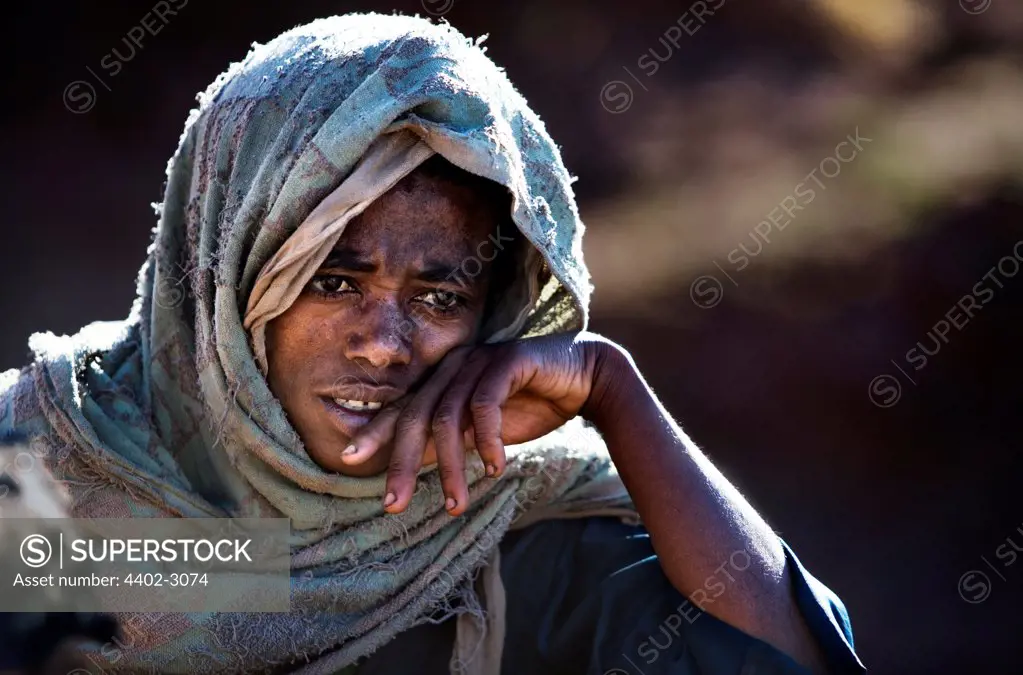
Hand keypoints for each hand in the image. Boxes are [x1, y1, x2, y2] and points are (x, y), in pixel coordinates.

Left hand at [340, 332, 613, 514]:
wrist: (584, 377)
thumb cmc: (530, 403)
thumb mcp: (481, 432)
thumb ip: (449, 442)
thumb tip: (413, 468)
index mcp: (443, 381)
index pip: (402, 410)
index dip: (375, 434)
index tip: (348, 462)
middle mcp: (454, 367)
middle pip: (416, 417)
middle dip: (403, 464)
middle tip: (394, 503)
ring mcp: (479, 361)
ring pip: (449, 418)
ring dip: (452, 467)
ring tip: (456, 504)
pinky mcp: (508, 361)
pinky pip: (485, 404)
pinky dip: (486, 440)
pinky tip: (494, 467)